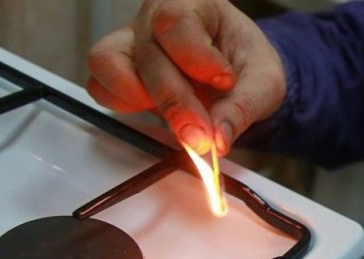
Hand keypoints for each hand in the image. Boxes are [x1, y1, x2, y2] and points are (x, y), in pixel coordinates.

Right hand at [86, 0, 285, 154]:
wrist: (236, 71)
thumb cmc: (246, 64)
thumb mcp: (263, 83)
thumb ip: (242, 108)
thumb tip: (219, 139)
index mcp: (194, 3)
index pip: (178, 22)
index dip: (197, 57)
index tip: (224, 82)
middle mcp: (154, 18)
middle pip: (149, 55)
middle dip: (176, 103)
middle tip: (201, 137)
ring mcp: (132, 42)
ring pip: (108, 63)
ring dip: (140, 100)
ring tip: (177, 120)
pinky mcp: (119, 70)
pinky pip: (101, 86)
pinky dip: (123, 106)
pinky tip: (156, 114)